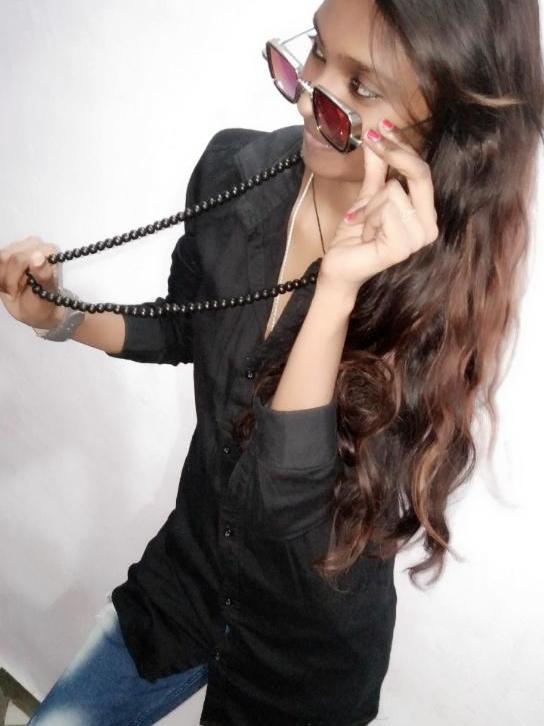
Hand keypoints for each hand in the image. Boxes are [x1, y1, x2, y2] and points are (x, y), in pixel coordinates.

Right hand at [0, 236, 63, 327]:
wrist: (33, 310)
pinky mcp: (8, 252)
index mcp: (49, 251)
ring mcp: (19, 247)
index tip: (21, 289)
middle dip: (10, 280)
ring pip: (1, 259)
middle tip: (17, 292)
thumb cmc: (42, 302)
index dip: (16, 276)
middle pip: (10, 258)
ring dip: (3, 279)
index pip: (23, 257)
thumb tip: (38, 256)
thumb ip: (44, 275)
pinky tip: (7, 283)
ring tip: (14, 288)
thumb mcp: (45, 294)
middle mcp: (35, 244)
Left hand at [318, 119, 439, 300]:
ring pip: (394, 192)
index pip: (422, 170)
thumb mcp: (367, 195)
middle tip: (371, 139)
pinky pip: (385, 210)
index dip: (403, 146)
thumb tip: (376, 133)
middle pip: (418, 173)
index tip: (382, 126)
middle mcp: (429, 226)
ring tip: (363, 224)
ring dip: (369, 206)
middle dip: (391, 155)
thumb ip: (376, 169)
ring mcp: (419, 239)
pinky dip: (367, 218)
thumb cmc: (354, 237)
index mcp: (425, 213)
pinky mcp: (403, 248)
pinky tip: (364, 235)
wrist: (338, 267)